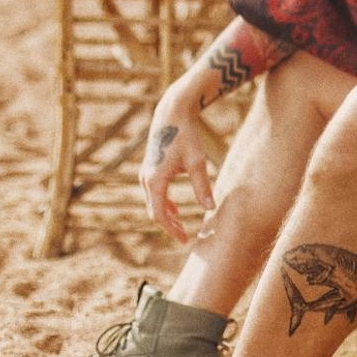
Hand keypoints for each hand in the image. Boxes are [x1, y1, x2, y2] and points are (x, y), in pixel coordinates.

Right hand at [138, 97, 214, 243]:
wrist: (171, 116)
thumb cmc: (186, 137)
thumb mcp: (197, 162)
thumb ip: (202, 186)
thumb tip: (210, 208)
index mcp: (156, 180)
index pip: (160, 214)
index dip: (171, 229)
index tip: (184, 239)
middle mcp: (146, 179)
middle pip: (154, 212)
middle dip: (169, 226)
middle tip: (184, 238)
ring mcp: (145, 174)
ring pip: (153, 203)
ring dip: (166, 216)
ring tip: (180, 227)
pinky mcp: (148, 169)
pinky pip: (153, 194)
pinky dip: (163, 205)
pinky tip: (175, 210)